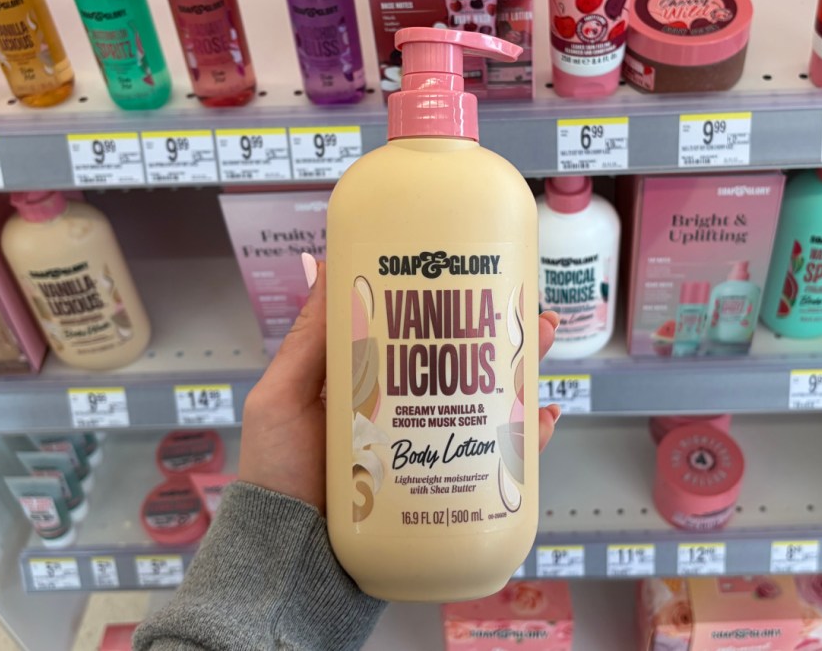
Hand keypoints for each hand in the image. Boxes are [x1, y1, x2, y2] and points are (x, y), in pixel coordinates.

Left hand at [240, 254, 561, 512]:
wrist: (290, 557)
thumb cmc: (278, 474)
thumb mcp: (283, 397)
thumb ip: (307, 340)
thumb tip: (323, 263)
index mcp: (369, 383)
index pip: (418, 337)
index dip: (451, 308)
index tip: (477, 278)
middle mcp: (404, 411)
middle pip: (462, 367)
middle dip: (501, 336)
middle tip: (532, 312)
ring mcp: (427, 449)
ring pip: (485, 405)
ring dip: (521, 375)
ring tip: (544, 346)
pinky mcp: (443, 486)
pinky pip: (493, 461)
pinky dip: (524, 439)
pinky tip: (543, 418)